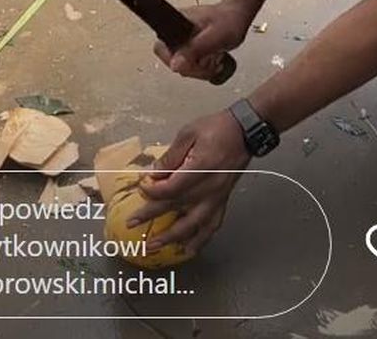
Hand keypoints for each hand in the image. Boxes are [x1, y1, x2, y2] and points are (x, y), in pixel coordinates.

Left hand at [129, 110, 250, 255]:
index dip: (152, 190)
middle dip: (151, 216)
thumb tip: (154, 173)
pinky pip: (212, 226)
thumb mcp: (189, 133)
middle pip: (176, 207)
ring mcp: (217, 197)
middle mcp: (209, 188)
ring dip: (172, 237)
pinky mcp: (223, 200)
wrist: (244, 132)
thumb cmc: (217, 128)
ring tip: (155, 246)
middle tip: (132, 223)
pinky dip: (200, 240)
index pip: (170, 188)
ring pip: (193, 225)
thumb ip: (171, 155)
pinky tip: (189, 249)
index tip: (141, 187)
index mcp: (200, 169)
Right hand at [154, 0, 251, 80]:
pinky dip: (201, 67)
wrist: (237, 17)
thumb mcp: (213, 37)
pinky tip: (211, 60)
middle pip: (172, 60)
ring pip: (181, 65)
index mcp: (176, 23)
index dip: (175, 60)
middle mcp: (176, 31)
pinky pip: (189, 64)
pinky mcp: (190, 46)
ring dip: (199, 69)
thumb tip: (176, 64)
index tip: (193, 62)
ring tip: (212, 59)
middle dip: (192, 67)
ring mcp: (183, 39)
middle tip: (209, 62)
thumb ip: (194, 49)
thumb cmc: (228, 21)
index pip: (161, 49)